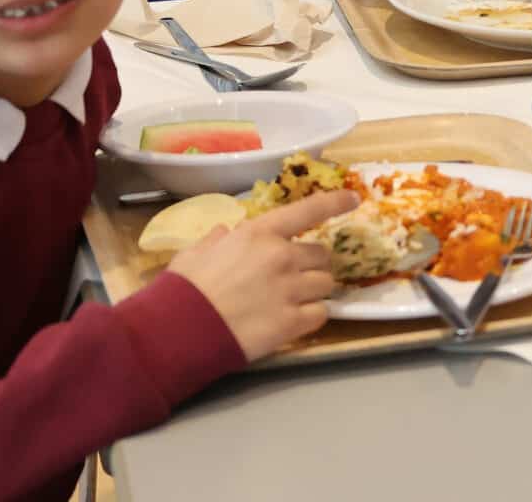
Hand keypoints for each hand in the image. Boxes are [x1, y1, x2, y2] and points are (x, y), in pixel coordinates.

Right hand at [167, 190, 356, 360]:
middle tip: (294, 276)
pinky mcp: (293, 322)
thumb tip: (225, 233)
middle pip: (322, 254)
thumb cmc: (184, 288)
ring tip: (292, 300)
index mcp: (259, 234)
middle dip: (312, 264)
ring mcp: (291, 290)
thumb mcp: (194, 252)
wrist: (179, 331)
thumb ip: (216, 240)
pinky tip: (294, 320)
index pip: (308, 210)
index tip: (352, 200)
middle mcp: (282, 257)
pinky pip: (321, 314)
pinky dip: (312, 316)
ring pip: (326, 284)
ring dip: (314, 290)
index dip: (334, 203)